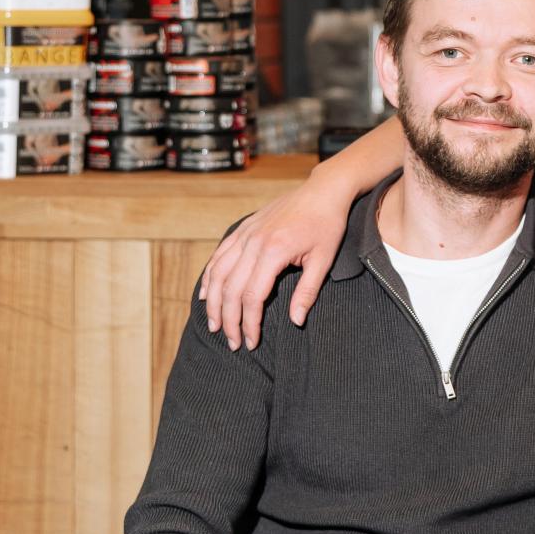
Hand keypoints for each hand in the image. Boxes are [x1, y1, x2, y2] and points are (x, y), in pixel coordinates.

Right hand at [198, 174, 352, 348]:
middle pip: (230, 289)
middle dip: (229, 320)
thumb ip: (307, 292)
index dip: (250, 323)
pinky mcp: (243, 228)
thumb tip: (295, 321)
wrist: (323, 190)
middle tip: (233, 342)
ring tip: (215, 324)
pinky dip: (209, 276)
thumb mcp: (324, 260)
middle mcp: (253, 243)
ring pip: (218, 273)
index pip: (252, 297)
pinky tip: (207, 294)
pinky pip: (219, 255)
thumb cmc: (327, 225)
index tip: (251, 342)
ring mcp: (245, 234)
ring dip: (213, 302)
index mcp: (274, 252)